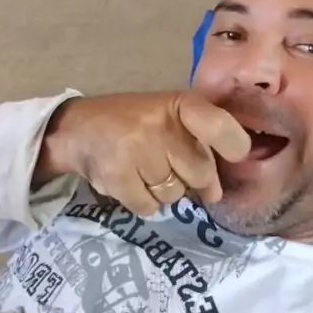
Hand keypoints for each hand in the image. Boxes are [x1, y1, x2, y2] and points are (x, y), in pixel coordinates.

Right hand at [36, 92, 250, 215]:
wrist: (77, 129)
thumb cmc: (134, 123)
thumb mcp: (170, 120)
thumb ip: (198, 147)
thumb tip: (215, 193)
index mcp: (181, 104)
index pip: (220, 127)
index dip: (233, 146)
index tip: (235, 156)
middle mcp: (161, 123)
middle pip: (200, 174)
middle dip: (187, 178)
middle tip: (165, 163)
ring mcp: (137, 148)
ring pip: (174, 195)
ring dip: (162, 191)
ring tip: (142, 169)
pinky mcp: (117, 173)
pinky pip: (148, 207)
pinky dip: (141, 202)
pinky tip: (129, 180)